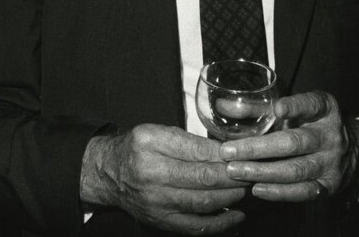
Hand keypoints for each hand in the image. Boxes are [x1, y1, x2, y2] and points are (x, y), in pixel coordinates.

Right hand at [80, 124, 247, 234]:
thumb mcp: (156, 132)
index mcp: (149, 143)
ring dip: (231, 196)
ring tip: (245, 188)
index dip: (225, 154)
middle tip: (252, 171)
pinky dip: (221, 223)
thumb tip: (228, 149)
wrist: (107, 174)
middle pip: (203, 177)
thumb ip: (188, 140)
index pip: (197, 150)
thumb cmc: (136, 149)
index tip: (244, 153)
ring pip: (204, 202)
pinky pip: (197, 226)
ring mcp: (156, 201)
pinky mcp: (161, 221)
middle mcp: (150, 172)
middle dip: (234, 175)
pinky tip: (236, 214)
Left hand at [219, 91, 358, 200]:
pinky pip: (303, 191)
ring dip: (262, 172)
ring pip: (296, 169)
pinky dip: (279, 192)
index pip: (312, 104)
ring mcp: (331, 163)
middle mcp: (330, 136)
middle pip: (294, 142)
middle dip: (258, 148)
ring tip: (234, 171)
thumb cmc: (313, 125)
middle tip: (228, 151)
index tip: (277, 108)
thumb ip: (260, 107)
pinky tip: (256, 188)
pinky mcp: (329, 186)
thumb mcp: (296, 109)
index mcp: (324, 110)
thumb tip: (221, 106)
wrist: (356, 153)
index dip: (295, 107)